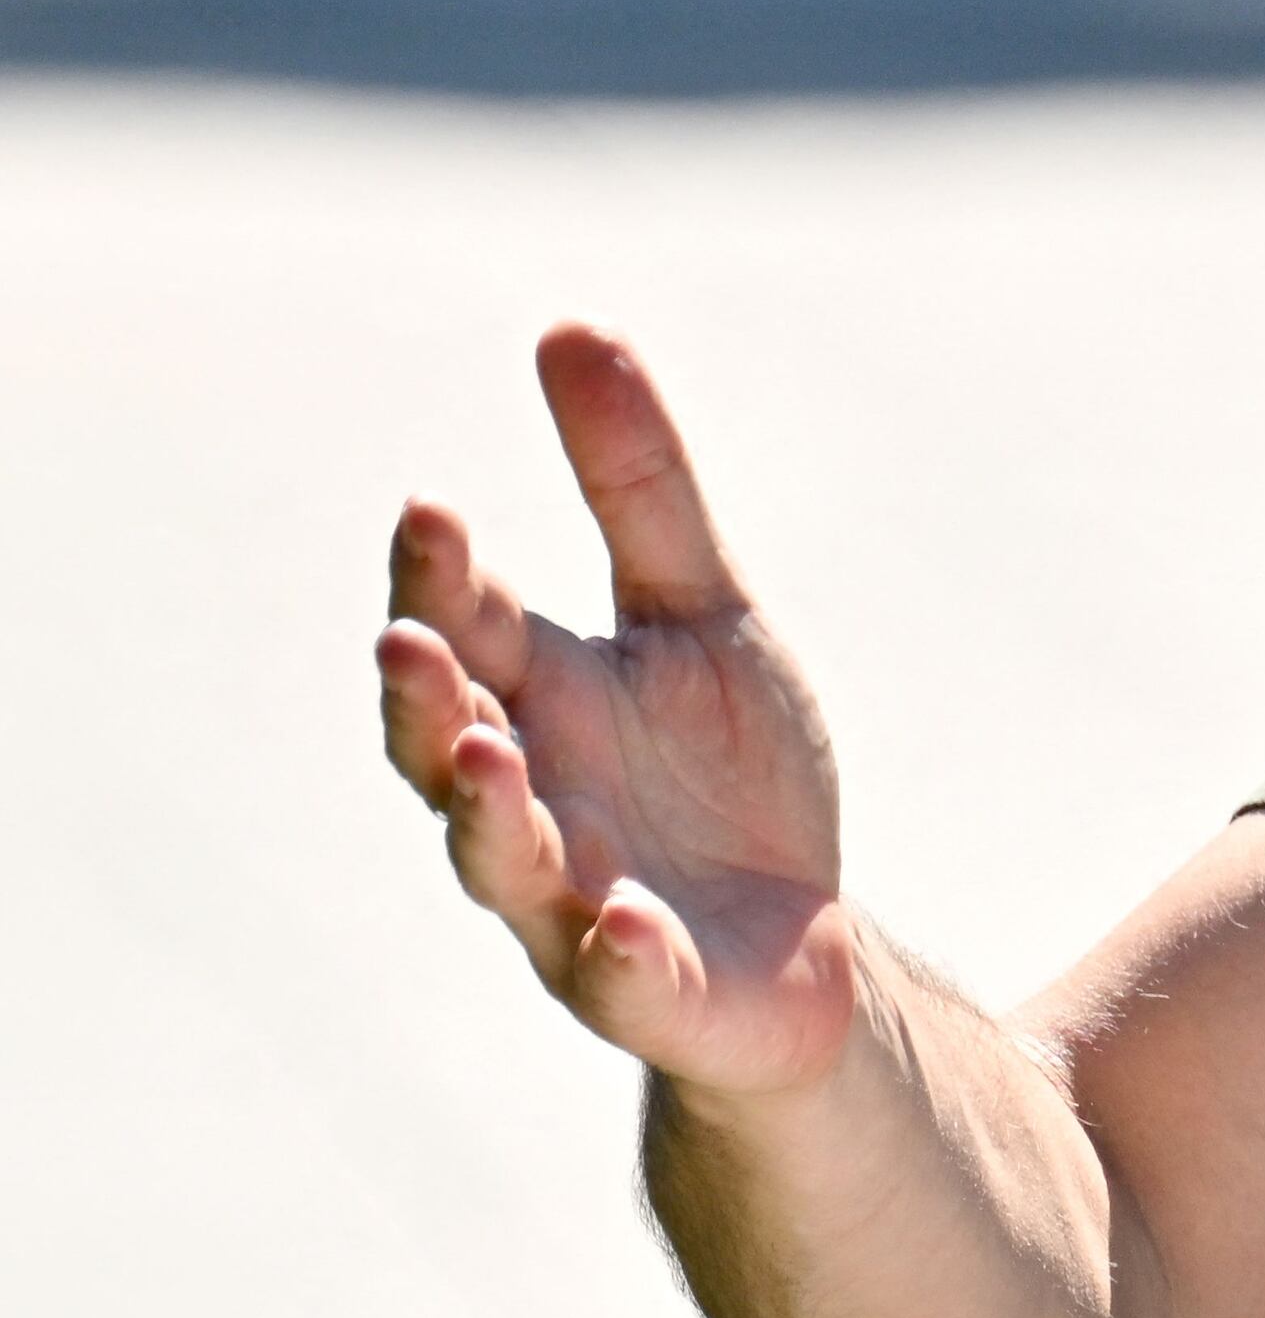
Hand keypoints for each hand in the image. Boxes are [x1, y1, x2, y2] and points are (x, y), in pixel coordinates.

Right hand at [375, 326, 856, 1095]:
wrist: (801, 940)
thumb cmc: (727, 773)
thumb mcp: (705, 611)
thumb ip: (641, 488)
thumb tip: (569, 327)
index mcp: (537, 699)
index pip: (467, 627)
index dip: (442, 579)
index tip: (433, 513)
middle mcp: (531, 800)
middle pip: (444, 747)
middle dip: (423, 698)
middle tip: (411, 639)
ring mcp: (577, 903)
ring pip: (507, 865)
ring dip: (486, 815)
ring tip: (487, 755)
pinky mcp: (651, 990)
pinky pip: (623, 982)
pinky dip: (618, 955)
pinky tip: (623, 924)